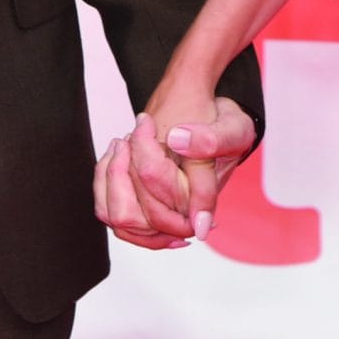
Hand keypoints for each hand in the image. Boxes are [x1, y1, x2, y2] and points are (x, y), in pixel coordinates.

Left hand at [90, 93, 257, 247]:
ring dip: (112, 176)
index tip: (146, 122)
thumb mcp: (232, 128)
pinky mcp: (144, 207)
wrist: (219, 126)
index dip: (144, 152)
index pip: (158, 189)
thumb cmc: (228, 130)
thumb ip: (210, 140)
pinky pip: (110, 209)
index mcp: (198, 202)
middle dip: (123, 167)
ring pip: (118, 217)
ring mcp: (160, 213)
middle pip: (131, 214)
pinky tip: (119, 154)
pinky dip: (105, 180)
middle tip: (136, 131)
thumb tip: (177, 141)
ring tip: (123, 143)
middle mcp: (178, 216)